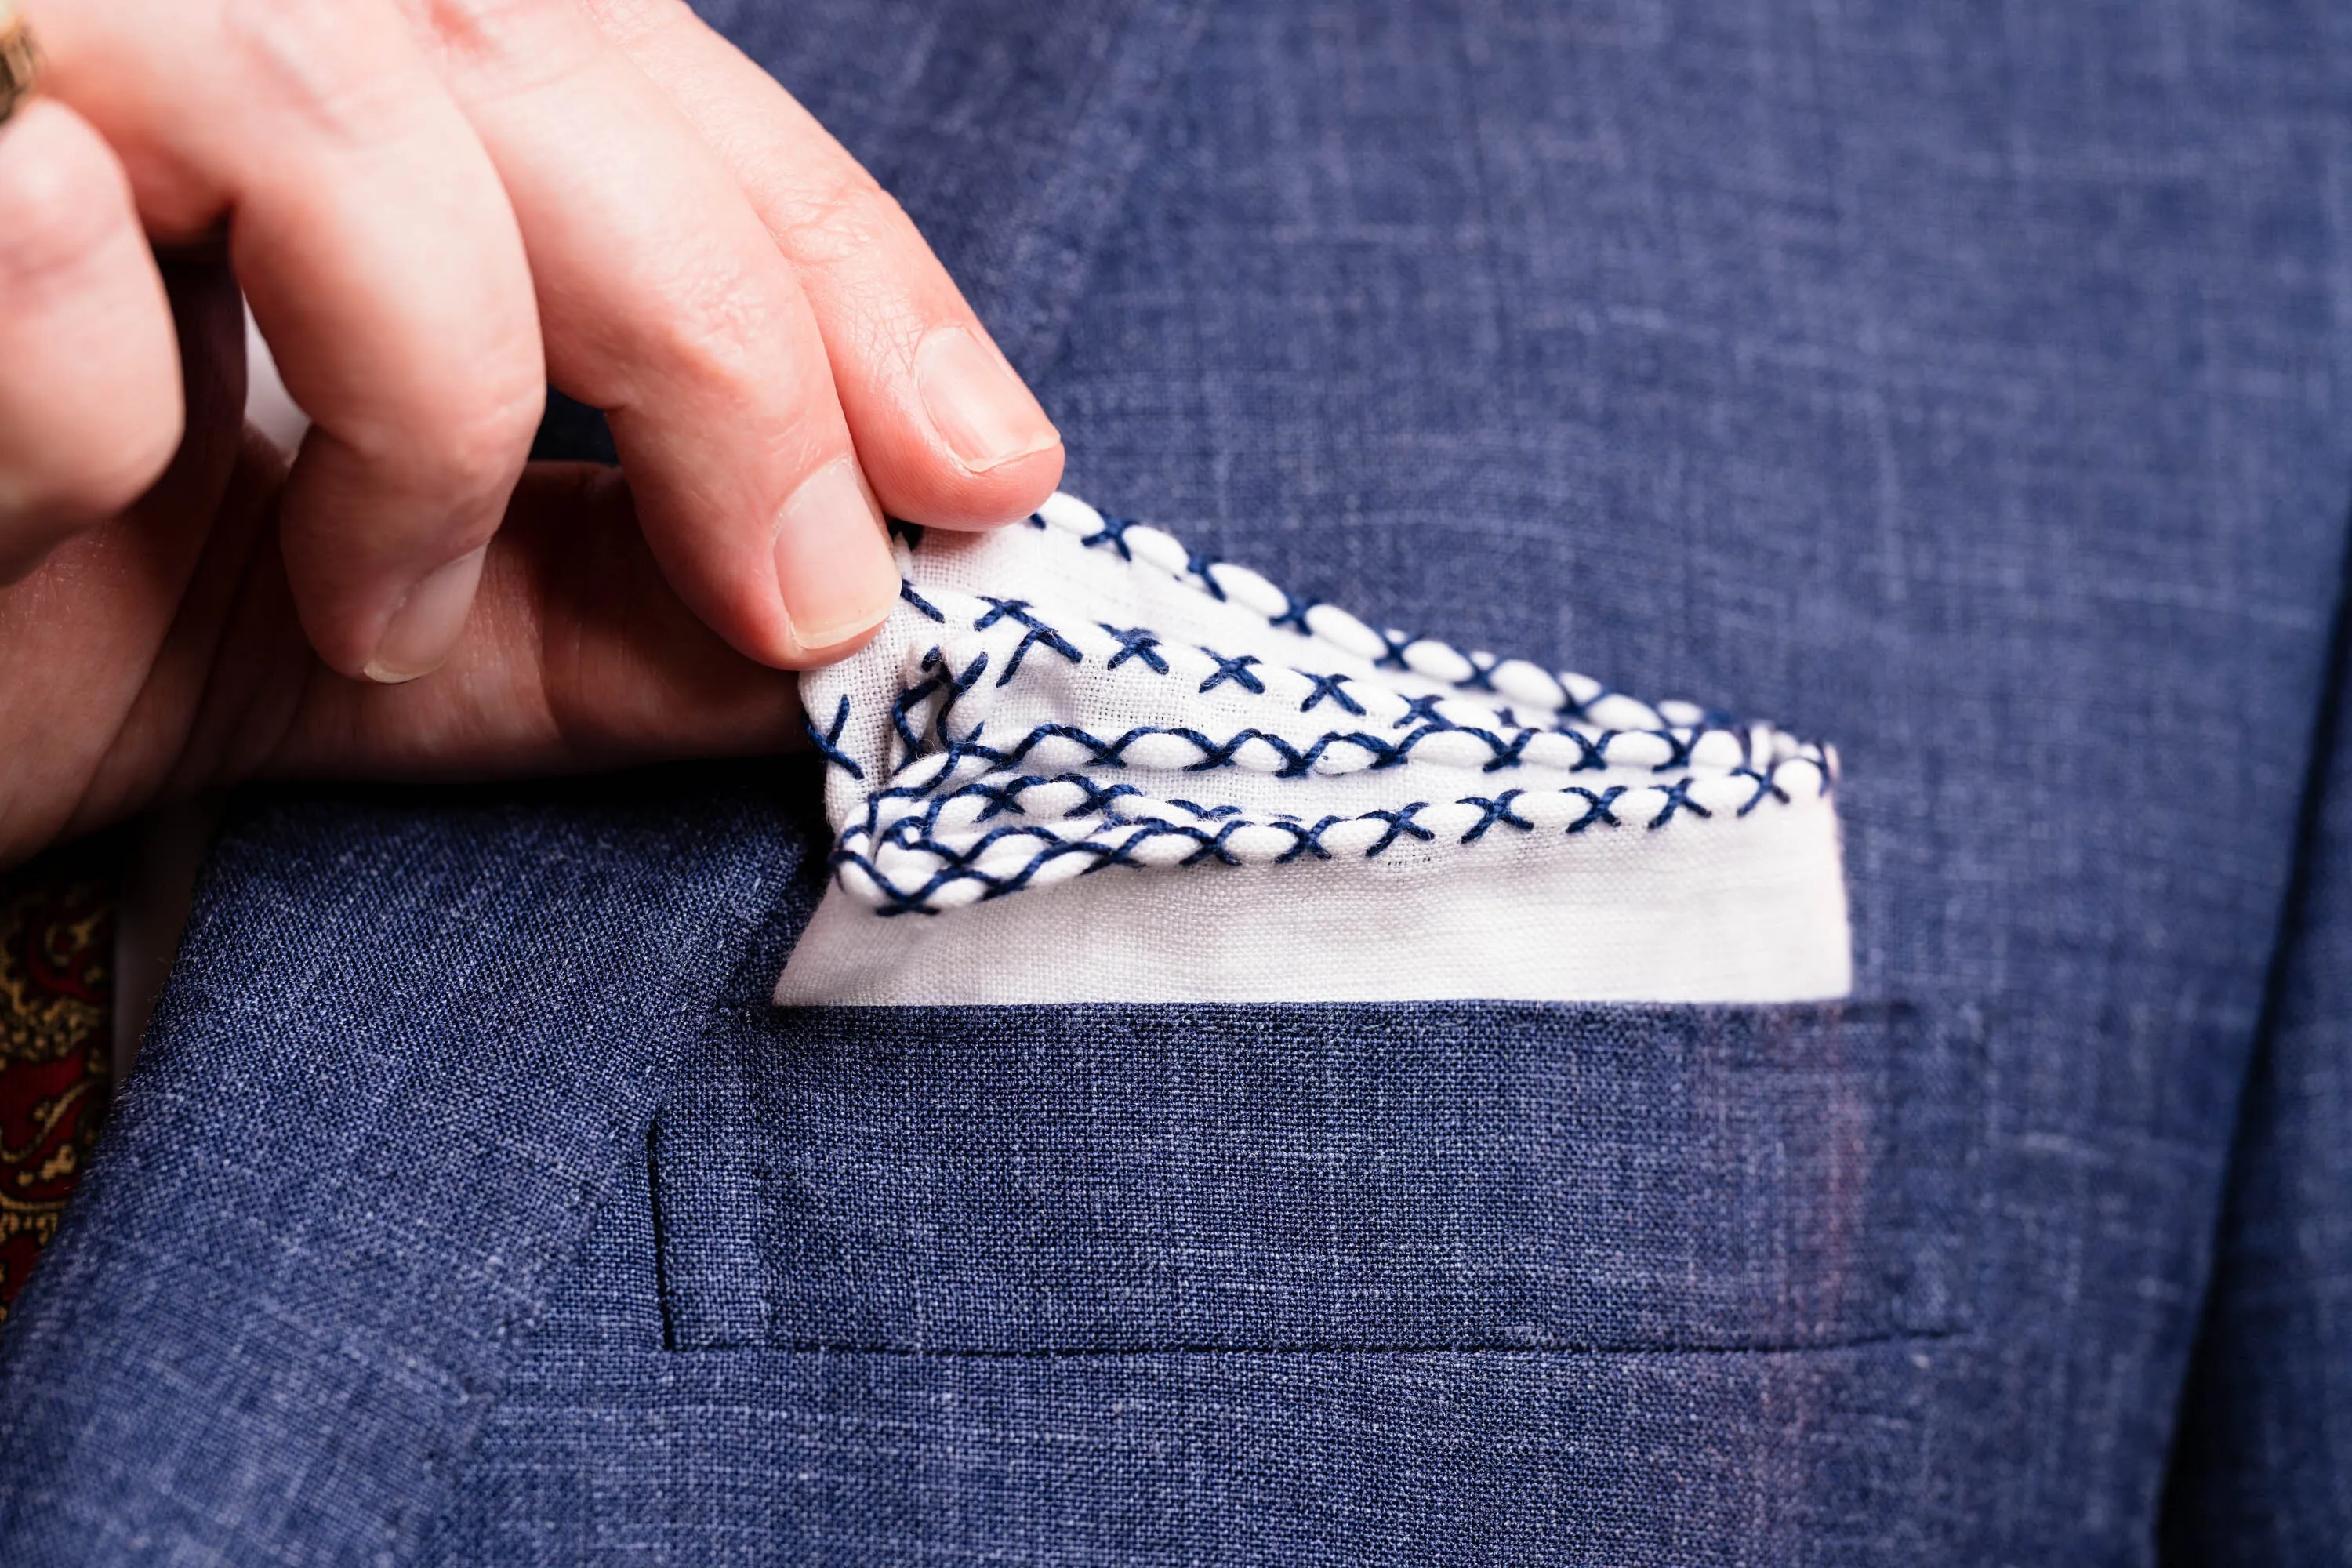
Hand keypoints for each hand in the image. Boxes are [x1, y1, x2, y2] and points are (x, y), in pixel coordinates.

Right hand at [0, 0, 1063, 867]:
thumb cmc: (12, 640)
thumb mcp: (359, 634)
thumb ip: (592, 607)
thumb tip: (858, 626)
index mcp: (276, 68)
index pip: (619, 66)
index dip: (836, 253)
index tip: (987, 462)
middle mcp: (144, 12)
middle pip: (531, 46)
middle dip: (738, 336)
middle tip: (821, 597)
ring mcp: (13, 62)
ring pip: (335, 88)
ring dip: (448, 388)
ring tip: (391, 605)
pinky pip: (42, 221)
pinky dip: (131, 395)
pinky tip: (133, 504)